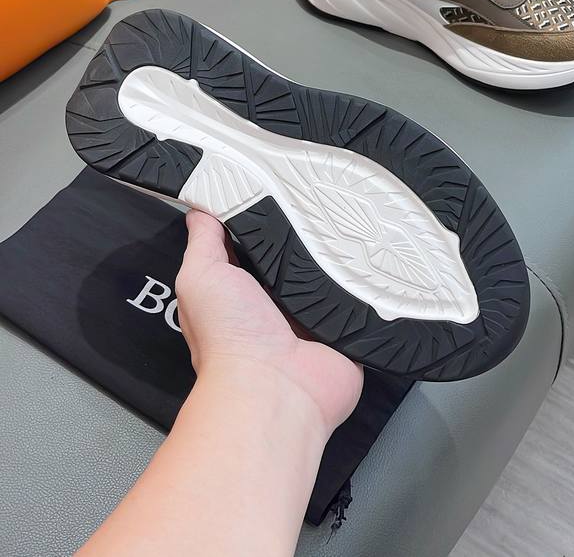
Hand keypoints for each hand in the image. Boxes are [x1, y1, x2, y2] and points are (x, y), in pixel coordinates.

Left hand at [176, 210, 363, 435]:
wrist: (275, 389)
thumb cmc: (230, 339)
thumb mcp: (201, 276)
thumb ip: (203, 241)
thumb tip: (200, 210)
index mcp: (243, 291)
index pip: (257, 245)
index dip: (264, 220)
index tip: (276, 186)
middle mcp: (278, 305)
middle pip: (298, 256)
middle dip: (307, 233)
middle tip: (320, 201)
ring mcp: (314, 320)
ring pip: (332, 273)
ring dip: (339, 256)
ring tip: (351, 223)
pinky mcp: (346, 331)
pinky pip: (362, 299)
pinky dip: (366, 284)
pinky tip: (371, 261)